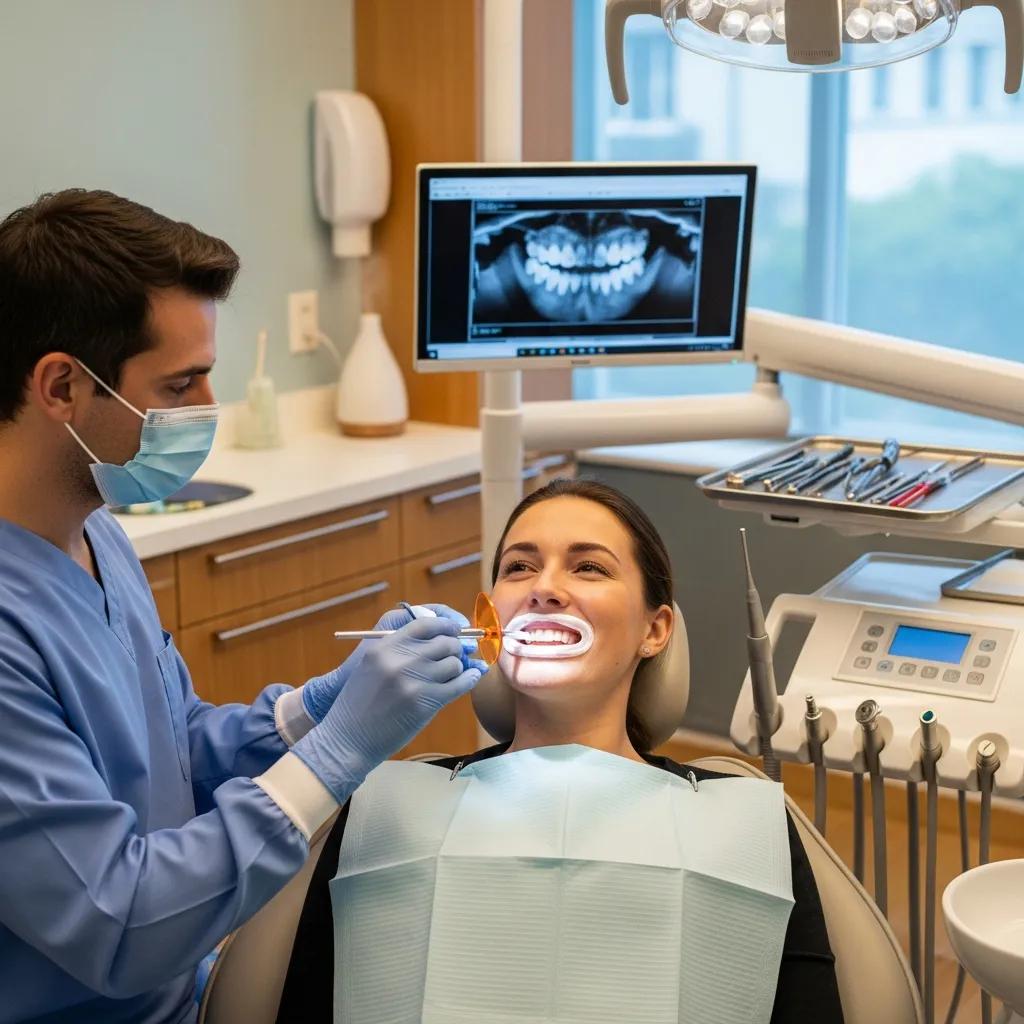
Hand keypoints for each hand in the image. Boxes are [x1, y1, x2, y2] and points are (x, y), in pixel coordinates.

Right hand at [301, 603, 479, 722]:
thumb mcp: (371, 665)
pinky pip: (459, 684)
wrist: (348, 738)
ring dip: (458, 667)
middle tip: (458, 654)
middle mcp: (401, 659)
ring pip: (454, 663)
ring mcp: (415, 681)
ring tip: (454, 673)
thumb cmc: (359, 703)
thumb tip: (439, 639)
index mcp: (385, 646)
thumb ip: (399, 650)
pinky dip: (469, 679)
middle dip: (455, 648)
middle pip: (445, 642)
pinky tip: (472, 677)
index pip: (425, 624)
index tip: (455, 629)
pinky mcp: (426, 702)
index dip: (446, 625)